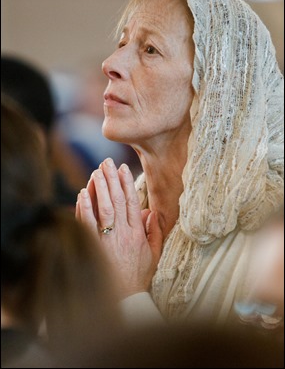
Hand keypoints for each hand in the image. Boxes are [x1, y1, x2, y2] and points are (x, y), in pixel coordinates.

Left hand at [76, 158, 162, 298]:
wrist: (125, 297)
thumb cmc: (139, 275)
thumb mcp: (154, 254)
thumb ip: (155, 232)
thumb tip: (151, 212)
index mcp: (137, 233)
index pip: (132, 202)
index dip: (127, 184)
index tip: (123, 169)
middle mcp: (123, 233)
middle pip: (117, 200)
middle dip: (112, 179)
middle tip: (107, 161)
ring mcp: (108, 239)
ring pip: (104, 208)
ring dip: (100, 188)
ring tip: (96, 171)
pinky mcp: (95, 247)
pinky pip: (88, 224)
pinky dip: (85, 208)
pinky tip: (83, 194)